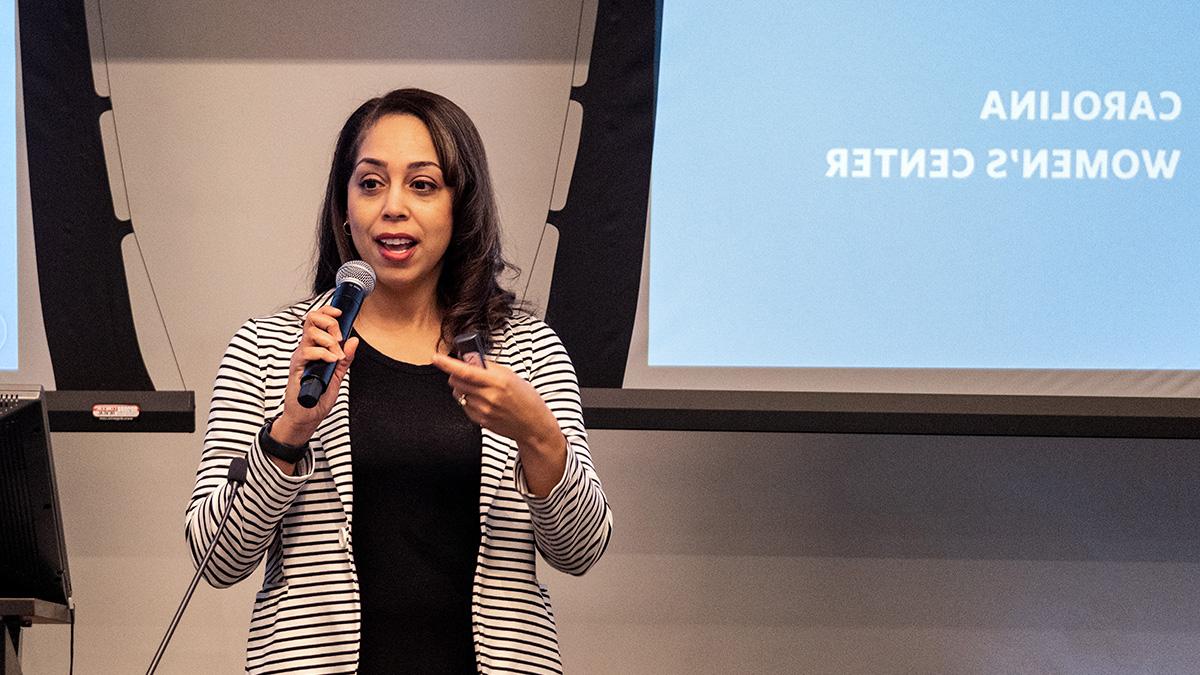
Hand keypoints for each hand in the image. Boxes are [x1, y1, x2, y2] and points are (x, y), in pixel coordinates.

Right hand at [275, 306, 358, 445]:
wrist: (307, 415)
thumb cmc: (318, 396)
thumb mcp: (337, 375)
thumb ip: (345, 358)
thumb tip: (353, 341)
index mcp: (314, 347)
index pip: (317, 320)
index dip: (327, 311)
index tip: (340, 313)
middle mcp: (306, 348)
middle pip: (312, 319)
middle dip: (330, 323)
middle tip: (339, 339)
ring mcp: (301, 357)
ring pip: (311, 333)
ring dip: (329, 340)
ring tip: (336, 356)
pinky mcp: (297, 367)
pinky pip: (308, 351)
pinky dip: (323, 353)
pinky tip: (331, 361)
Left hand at [432, 352, 565, 494]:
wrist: (533, 424)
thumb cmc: (526, 398)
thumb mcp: (511, 376)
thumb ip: (490, 368)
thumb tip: (470, 359)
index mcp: (499, 381)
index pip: (467, 372)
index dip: (448, 364)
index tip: (436, 358)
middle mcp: (489, 397)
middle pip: (457, 383)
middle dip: (456, 375)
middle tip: (463, 372)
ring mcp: (484, 411)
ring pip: (459, 394)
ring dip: (463, 388)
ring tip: (479, 389)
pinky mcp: (480, 421)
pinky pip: (464, 406)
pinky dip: (468, 400)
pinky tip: (482, 401)